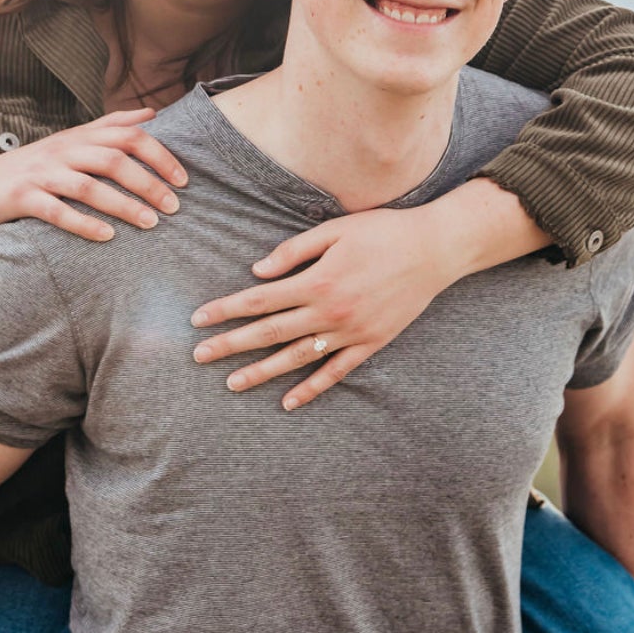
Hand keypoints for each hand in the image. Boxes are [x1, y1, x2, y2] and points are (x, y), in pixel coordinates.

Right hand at [0, 108, 186, 281]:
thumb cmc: (36, 168)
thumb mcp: (71, 141)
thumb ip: (110, 126)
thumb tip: (153, 112)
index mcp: (78, 137)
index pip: (127, 135)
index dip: (159, 154)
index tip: (184, 179)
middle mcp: (61, 150)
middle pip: (112, 159)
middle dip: (148, 182)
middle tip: (174, 206)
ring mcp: (39, 173)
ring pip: (88, 185)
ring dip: (123, 204)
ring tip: (151, 223)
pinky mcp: (20, 198)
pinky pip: (55, 211)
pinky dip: (83, 223)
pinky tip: (107, 237)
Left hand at [191, 202, 460, 410]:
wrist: (434, 250)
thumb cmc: (381, 232)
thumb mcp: (334, 230)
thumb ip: (293, 251)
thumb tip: (256, 272)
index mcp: (317, 281)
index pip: (260, 300)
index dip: (227, 310)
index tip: (199, 319)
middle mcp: (330, 312)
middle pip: (270, 332)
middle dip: (231, 344)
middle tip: (199, 356)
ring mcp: (350, 332)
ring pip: (297, 358)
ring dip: (262, 372)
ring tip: (232, 383)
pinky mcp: (371, 343)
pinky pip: (335, 372)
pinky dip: (311, 389)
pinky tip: (288, 402)